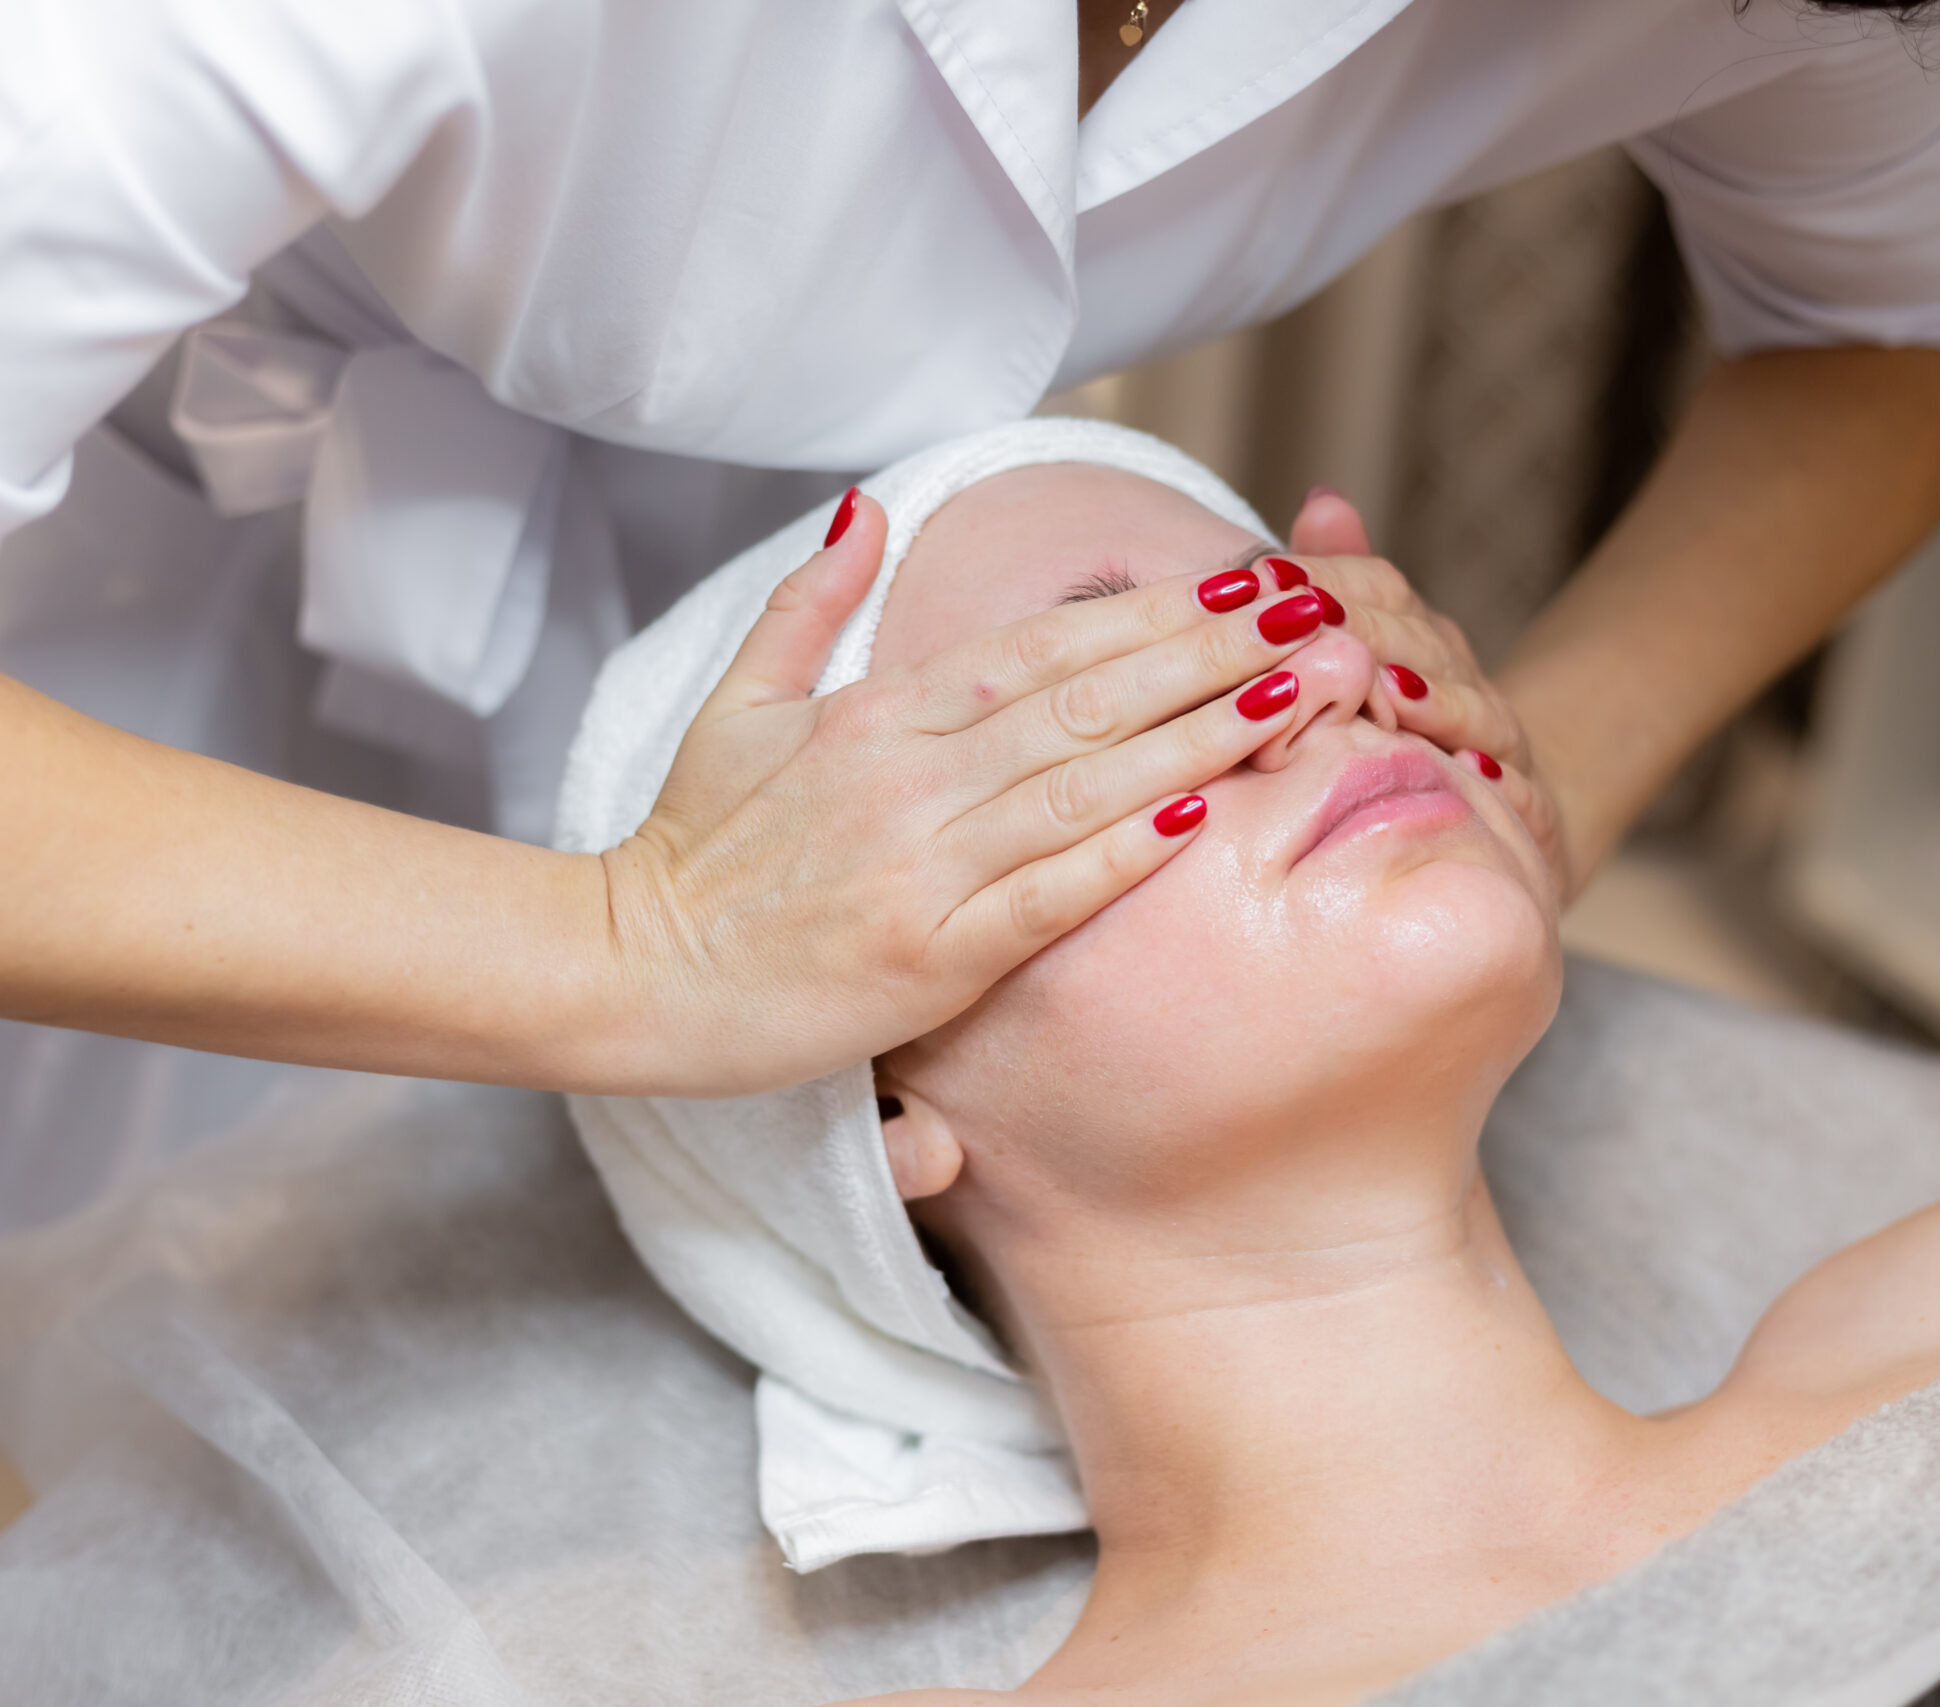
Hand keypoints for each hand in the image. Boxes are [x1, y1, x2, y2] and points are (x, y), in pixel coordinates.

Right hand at [595, 492, 1331, 1095]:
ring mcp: (920, 865)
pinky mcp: (925, 957)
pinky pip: (1042, 896)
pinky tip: (1201, 814)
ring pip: (1082, 783)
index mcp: (876, 713)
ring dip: (1199, 735)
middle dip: (1210, 652)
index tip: (1242, 578)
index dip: (1151, 608)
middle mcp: (909, 776)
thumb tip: (866, 506)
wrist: (627, 972)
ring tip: (1296, 694)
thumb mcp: (736, 703)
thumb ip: (810, 603)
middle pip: (1086, 698)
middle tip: (1313, 614)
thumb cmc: (691, 845)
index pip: (1041, 644)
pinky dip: (1120, 852)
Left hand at [1283, 491, 1571, 897]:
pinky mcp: (1528, 800)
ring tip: (1391, 693)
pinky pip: (1518, 788)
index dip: (1327, 578)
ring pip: (1472, 708)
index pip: (1378, 588)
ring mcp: (1498, 735)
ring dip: (1432, 701)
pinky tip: (1470, 773)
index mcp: (1416, 633)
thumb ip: (1340, 583)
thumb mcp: (1369, 654)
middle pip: (1419, 643)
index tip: (1271, 574)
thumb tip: (1322, 499)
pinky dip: (1496, 780)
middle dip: (1368, 633)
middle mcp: (1461, 674)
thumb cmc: (1406, 726)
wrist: (1501, 802)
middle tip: (1316, 626)